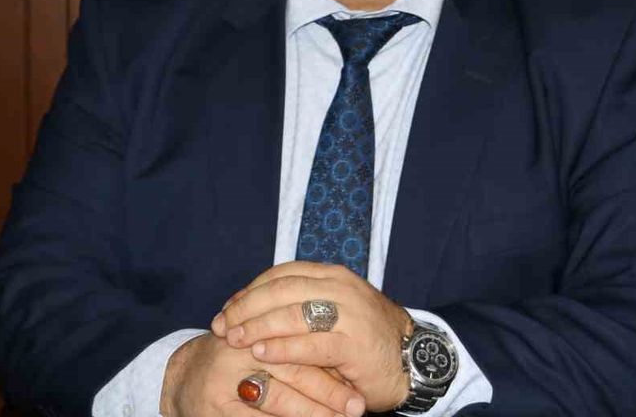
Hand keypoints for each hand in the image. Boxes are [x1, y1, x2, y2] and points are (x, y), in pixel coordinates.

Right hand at [160, 331, 365, 416]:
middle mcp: (238, 350)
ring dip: (312, 412)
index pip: (300, 342)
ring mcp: (223, 380)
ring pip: (277, 399)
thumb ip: (298, 343)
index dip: (332, 363)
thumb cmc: (238, 359)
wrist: (187, 378)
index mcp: (255, 324)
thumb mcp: (265, 343)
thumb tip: (349, 361)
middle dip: (329, 393)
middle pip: (293, 371)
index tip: (360, 380)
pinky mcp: (214, 408)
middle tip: (357, 408)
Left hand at [212, 262, 414, 411]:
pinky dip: (281, 348)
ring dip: (255, 327)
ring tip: (232, 340)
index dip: (249, 291)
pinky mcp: (353, 343)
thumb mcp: (335, 311)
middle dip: (245, 309)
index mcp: (334, 275)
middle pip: (280, 290)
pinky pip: (310, 343)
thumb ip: (302, 305)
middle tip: (221, 326)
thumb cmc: (367, 339)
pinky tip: (260, 354)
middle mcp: (341, 287)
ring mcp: (350, 313)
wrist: (413, 361)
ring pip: (291, 314)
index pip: (281, 274)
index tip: (227, 309)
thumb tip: (251, 308)